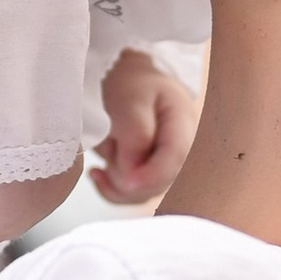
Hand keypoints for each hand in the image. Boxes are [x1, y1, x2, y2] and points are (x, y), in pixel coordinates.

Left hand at [91, 49, 199, 205]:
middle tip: (109, 140)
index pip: (175, 157)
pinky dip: (110, 187)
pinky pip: (131, 196)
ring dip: (115, 174)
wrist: (127, 83)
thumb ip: (134, 133)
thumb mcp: (130, 99)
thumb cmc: (130, 85)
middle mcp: (182, 150)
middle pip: (158, 182)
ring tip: (108, 144)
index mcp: (183, 122)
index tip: (126, 180)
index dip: (152, 174)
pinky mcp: (151, 177)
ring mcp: (167, 166)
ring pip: (141, 193)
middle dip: (126, 170)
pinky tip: (97, 172)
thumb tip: (133, 172)